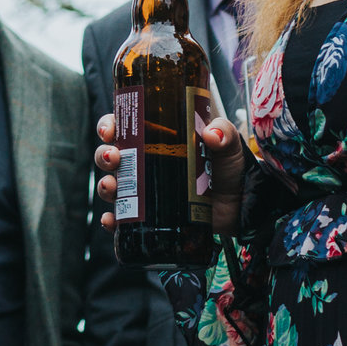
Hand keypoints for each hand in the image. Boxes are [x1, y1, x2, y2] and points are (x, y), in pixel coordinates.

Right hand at [94, 112, 246, 232]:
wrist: (242, 204)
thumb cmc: (230, 168)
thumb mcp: (228, 144)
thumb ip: (224, 132)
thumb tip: (211, 134)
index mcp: (156, 138)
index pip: (124, 127)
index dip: (109, 125)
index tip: (110, 129)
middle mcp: (145, 164)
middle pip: (111, 156)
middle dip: (104, 156)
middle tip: (114, 158)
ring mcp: (146, 191)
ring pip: (112, 186)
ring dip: (105, 186)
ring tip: (113, 187)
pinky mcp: (151, 216)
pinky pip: (122, 219)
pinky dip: (111, 220)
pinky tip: (111, 220)